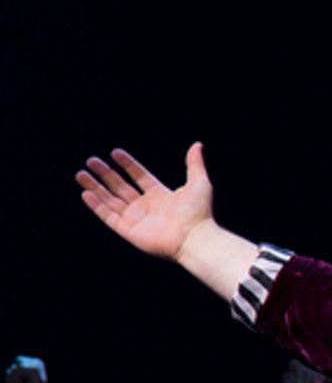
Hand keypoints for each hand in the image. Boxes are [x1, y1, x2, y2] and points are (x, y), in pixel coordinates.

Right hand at [76, 143, 216, 263]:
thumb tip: (197, 145)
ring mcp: (137, 220)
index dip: (127, 165)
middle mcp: (147, 207)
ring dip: (95, 187)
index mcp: (161, 196)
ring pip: (110, 201)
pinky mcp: (129, 231)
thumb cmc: (199, 213)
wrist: (195, 237)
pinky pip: (108, 217)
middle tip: (91, 161)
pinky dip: (97, 205)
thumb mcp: (199, 183)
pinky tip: (86, 193)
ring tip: (81, 174)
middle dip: (105, 174)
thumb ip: (194, 164)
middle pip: (120, 187)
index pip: (139, 177)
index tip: (115, 153)